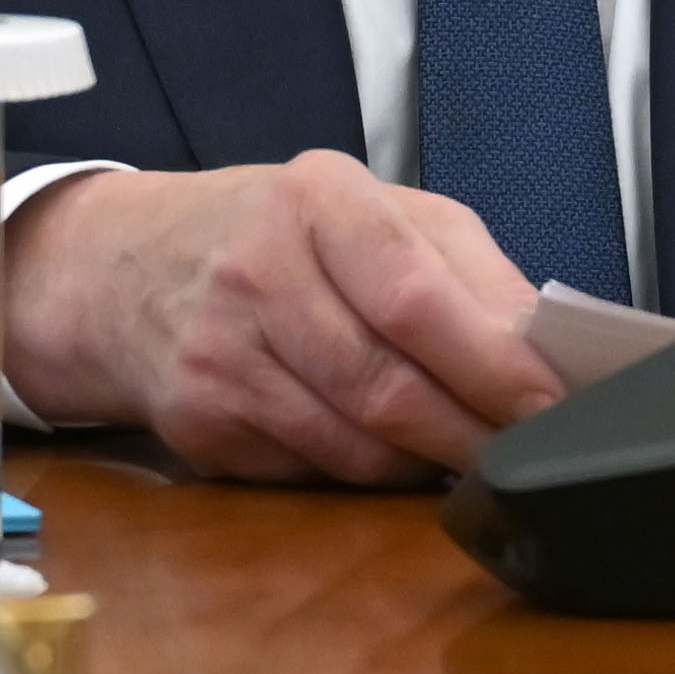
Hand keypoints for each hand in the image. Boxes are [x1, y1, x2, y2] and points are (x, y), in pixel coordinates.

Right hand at [0, 153, 564, 484]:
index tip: (550, 401)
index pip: (414, 295)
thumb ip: (464, 269)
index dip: (490, 361)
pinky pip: (313, 470)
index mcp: (319, 200)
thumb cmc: (279, 234)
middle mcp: (258, 272)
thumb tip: (546, 347)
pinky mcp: (200, 425)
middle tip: (528, 449)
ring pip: (355, 444)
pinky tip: (388, 453)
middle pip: (387, 384)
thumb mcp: (375, 212)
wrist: (124, 266)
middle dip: (472, 430)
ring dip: (426, 462)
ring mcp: (221, 355)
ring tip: (469, 451)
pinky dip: (367, 473)